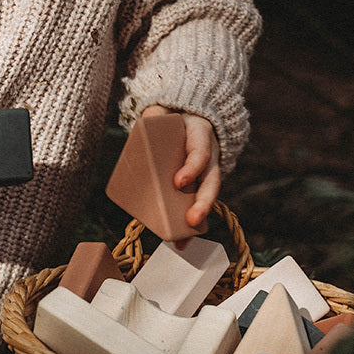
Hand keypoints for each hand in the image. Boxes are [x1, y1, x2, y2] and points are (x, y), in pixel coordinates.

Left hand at [141, 105, 219, 229]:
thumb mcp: (165, 111)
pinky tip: (179, 242)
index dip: (191, 168)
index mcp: (201, 136)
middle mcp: (209, 157)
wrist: (191, 116)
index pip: (200, 153)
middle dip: (202, 204)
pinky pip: (197, 204)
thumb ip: (154, 115)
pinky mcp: (198, 185)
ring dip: (197, 220)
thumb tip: (142, 123)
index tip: (178, 182)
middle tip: (192, 221)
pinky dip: (190, 226)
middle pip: (211, 183)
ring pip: (207, 198)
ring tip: (183, 241)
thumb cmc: (173, 118)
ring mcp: (206, 172)